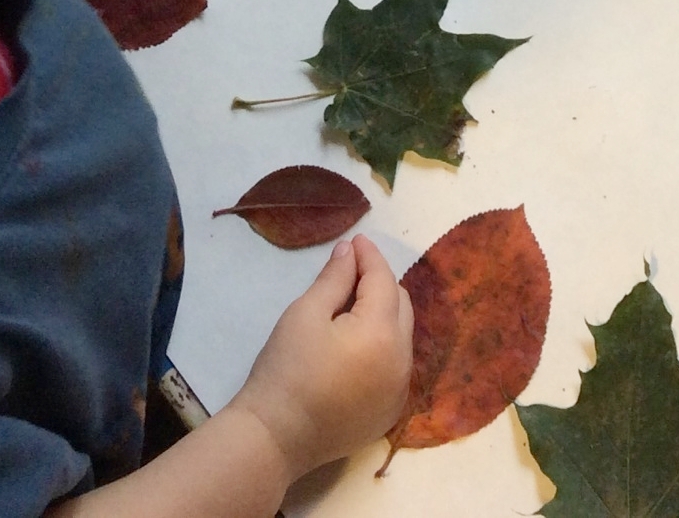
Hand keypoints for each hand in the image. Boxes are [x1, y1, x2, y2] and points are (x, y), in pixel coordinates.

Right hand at [224, 235, 414, 481]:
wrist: (276, 437)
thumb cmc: (286, 370)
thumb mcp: (305, 314)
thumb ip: (334, 279)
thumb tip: (350, 252)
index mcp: (383, 332)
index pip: (383, 280)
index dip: (369, 256)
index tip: (356, 241)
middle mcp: (403, 360)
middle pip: (400, 306)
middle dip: (379, 283)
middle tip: (350, 272)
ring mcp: (400, 389)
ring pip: (401, 336)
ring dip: (384, 315)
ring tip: (351, 305)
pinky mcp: (390, 411)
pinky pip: (396, 366)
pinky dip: (383, 347)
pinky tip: (357, 345)